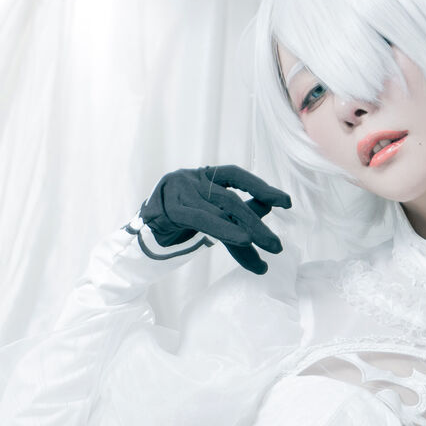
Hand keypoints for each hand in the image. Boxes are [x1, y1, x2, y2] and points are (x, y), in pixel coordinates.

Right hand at [137, 165, 289, 273]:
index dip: (261, 187)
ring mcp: (180, 190)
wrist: (140, 235)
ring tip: (268, 249)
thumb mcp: (210, 214)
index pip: (237, 176)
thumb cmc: (177, 222)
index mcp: (203, 176)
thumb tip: (267, 207)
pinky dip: (226, 230)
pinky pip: (203, 220)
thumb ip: (236, 210)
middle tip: (277, 247)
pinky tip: (244, 242)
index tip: (285, 203)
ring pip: (221, 210)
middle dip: (257, 223)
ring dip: (248, 232)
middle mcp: (192, 178)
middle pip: (231, 199)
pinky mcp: (171, 208)